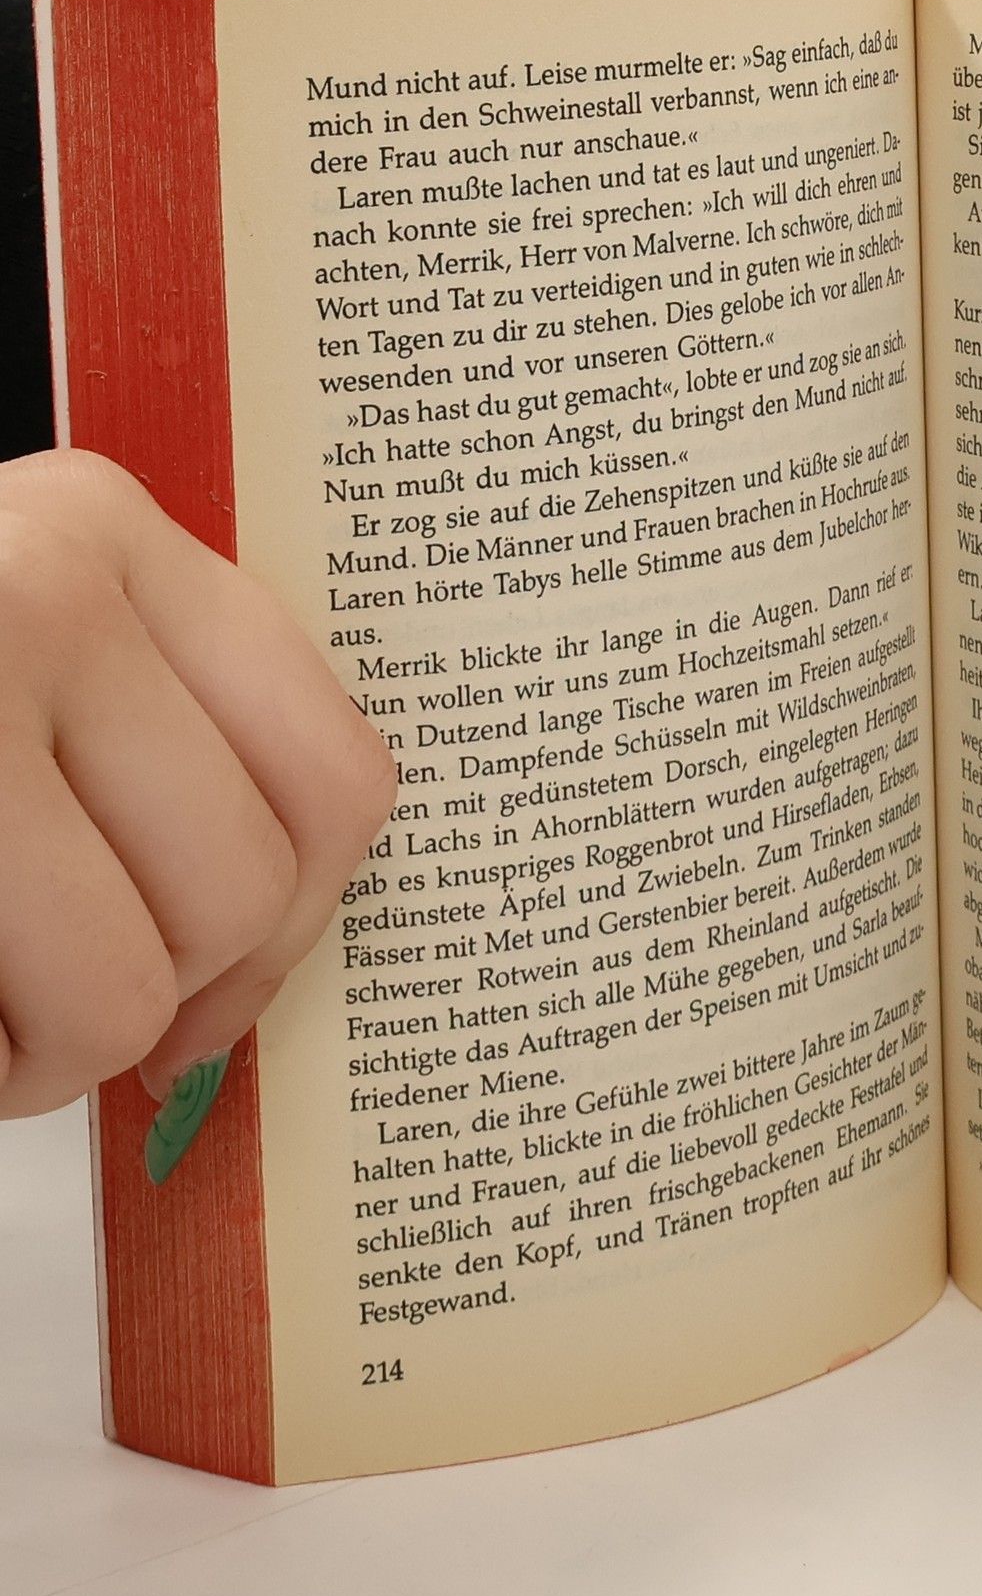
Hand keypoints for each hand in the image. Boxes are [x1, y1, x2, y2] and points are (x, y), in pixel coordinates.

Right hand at [0, 451, 396, 1137]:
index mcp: (112, 542)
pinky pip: (16, 1033)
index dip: (299, 922)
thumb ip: (149, 739)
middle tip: (64, 1016)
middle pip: (248, 886)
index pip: (335, 772)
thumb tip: (277, 932)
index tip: (230, 983)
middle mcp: (47, 592)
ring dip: (51, 1053)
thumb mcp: (19, 664)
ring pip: (128, 983)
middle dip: (164, 1000)